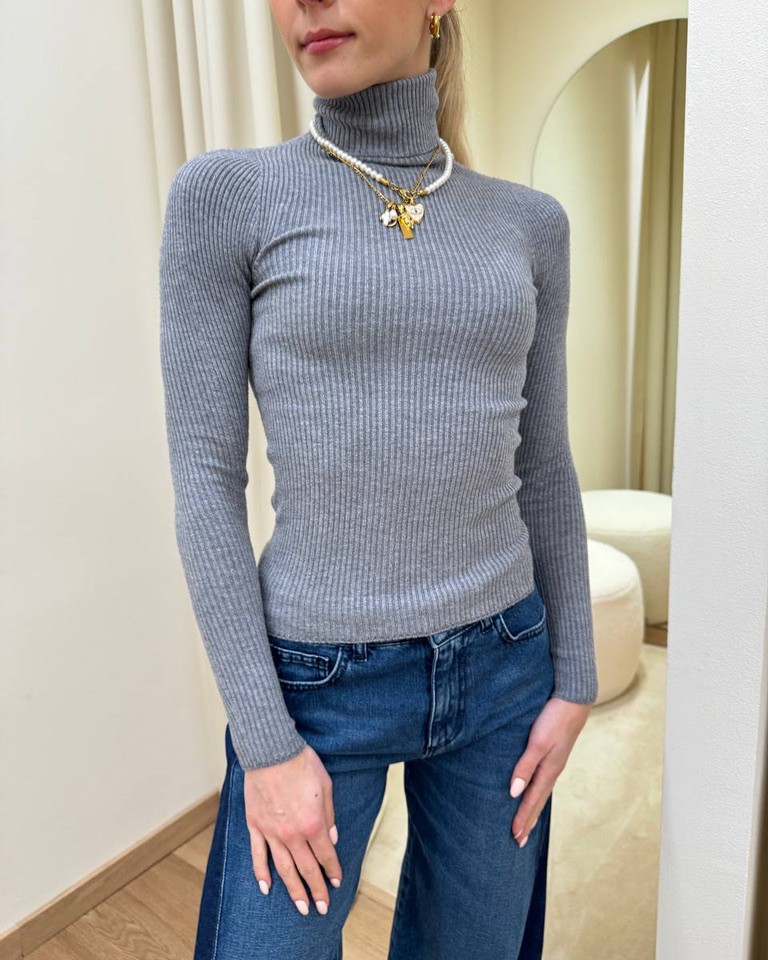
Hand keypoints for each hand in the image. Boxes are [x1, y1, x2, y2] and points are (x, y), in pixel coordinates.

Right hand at [243, 743, 342, 915]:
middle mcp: (292, 833)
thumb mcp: (326, 786)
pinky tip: (266, 888)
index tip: (336, 883)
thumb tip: (332, 839)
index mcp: (313, 824)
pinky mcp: (255, 825)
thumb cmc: (301, 763)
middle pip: (306, 869)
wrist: (271, 750)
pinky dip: (261, 874)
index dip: (332, 871)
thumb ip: (330, 816)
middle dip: (316, 890)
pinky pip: (258, 855)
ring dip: (293, 890)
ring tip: (300, 908)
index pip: (326, 856)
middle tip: (321, 908)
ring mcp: (271, 832)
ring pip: (284, 869)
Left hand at [508, 697, 590, 846]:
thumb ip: (525, 766)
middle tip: (519, 841)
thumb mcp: (538, 742)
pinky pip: (543, 779)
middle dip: (529, 820)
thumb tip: (513, 792)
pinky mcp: (554, 752)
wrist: (574, 698)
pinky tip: (533, 790)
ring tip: (526, 823)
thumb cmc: (555, 719)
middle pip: (538, 800)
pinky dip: (536, 791)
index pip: (532, 800)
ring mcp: (554, 761)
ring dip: (533, 808)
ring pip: (541, 791)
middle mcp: (552, 769)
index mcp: (549, 770)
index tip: (514, 837)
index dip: (523, 818)